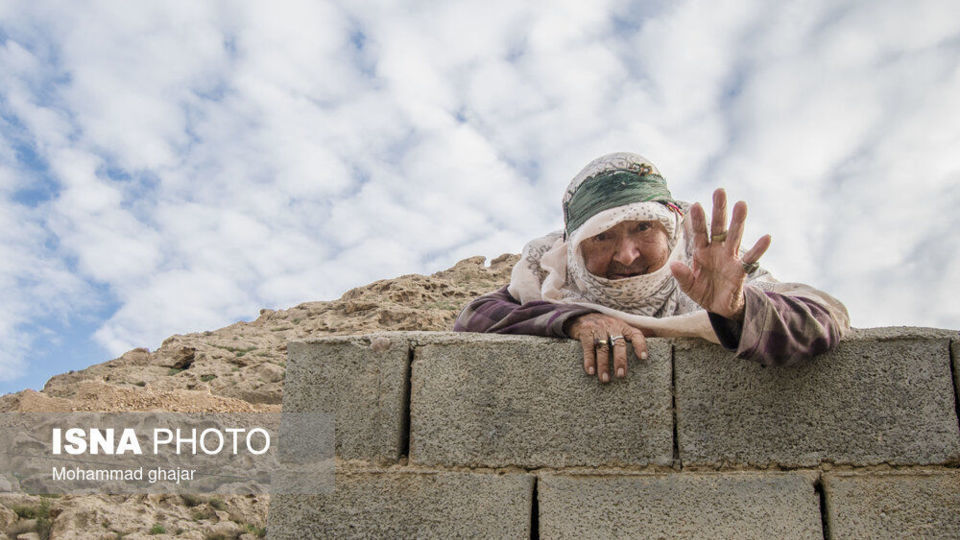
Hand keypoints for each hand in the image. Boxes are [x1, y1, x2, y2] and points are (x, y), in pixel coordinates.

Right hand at [567, 313, 647, 382]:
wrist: (581, 315)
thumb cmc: (604, 327)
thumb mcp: (618, 328)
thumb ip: (628, 339)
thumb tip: (644, 357)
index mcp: (623, 327)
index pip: (636, 334)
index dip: (640, 345)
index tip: (643, 358)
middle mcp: (613, 326)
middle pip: (619, 343)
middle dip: (620, 360)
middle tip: (620, 375)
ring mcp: (599, 328)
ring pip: (603, 348)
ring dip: (603, 365)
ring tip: (605, 379)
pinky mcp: (585, 330)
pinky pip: (588, 347)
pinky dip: (589, 360)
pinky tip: (590, 371)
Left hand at [669, 188, 770, 320]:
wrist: (719, 306)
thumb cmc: (703, 291)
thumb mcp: (688, 286)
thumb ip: (682, 276)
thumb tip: (674, 265)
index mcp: (701, 251)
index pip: (699, 232)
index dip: (697, 220)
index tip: (696, 205)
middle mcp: (716, 250)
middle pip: (718, 227)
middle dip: (718, 210)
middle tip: (719, 191)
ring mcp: (730, 257)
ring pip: (734, 236)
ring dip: (738, 221)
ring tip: (741, 204)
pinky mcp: (740, 270)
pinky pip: (751, 258)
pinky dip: (759, 248)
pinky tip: (766, 237)